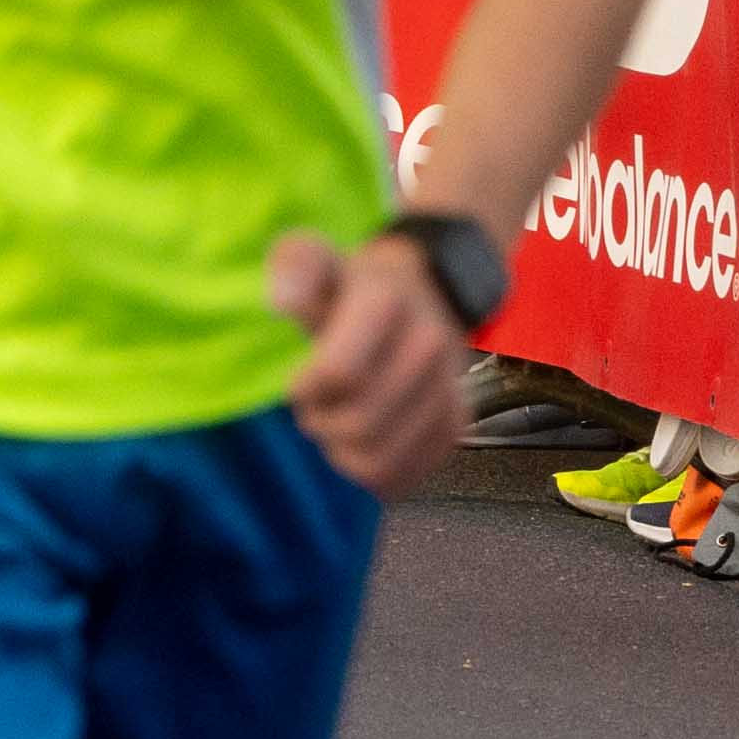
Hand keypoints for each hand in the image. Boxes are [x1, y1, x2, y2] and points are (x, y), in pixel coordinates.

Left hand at [271, 226, 469, 495]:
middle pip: (357, 424)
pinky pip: (405, 478)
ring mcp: (450, 387)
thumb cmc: (349, 287)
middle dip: (320, 422)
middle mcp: (430, 344)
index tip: (298, 381)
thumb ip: (295, 267)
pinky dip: (373, 473)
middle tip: (315, 406)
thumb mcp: (315, 260)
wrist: (423, 296)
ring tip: (337, 425)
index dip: (307, 389)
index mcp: (386, 302)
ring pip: (379, 461)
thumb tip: (282, 299)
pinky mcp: (456, 426)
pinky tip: (362, 444)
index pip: (341, 374)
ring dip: (342, 453)